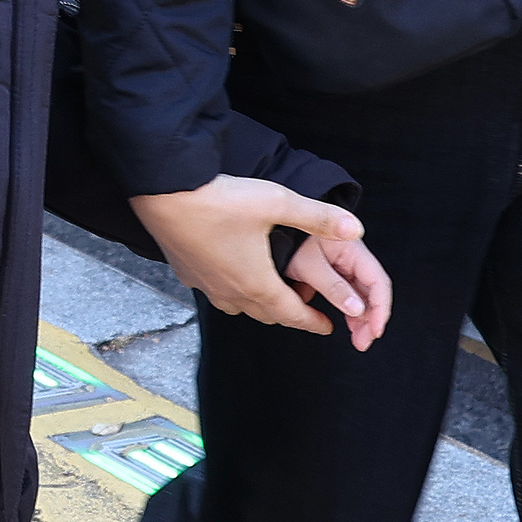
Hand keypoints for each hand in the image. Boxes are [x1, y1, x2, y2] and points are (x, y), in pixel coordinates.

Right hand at [131, 174, 394, 348]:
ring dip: (259, 304)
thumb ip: (318, 218)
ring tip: (270, 290)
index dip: (313, 322)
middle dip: (289, 313)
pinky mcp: (186, 273)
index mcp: (258, 283)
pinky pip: (215, 293)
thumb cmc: (221, 200)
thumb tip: (357, 228)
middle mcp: (231, 292)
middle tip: (304, 306)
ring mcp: (206, 285)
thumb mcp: (277, 203)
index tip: (327, 327)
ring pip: (239, 307)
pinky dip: (231, 290)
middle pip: (267, 315)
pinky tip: (231, 271)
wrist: (164, 194)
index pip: (293, 314)